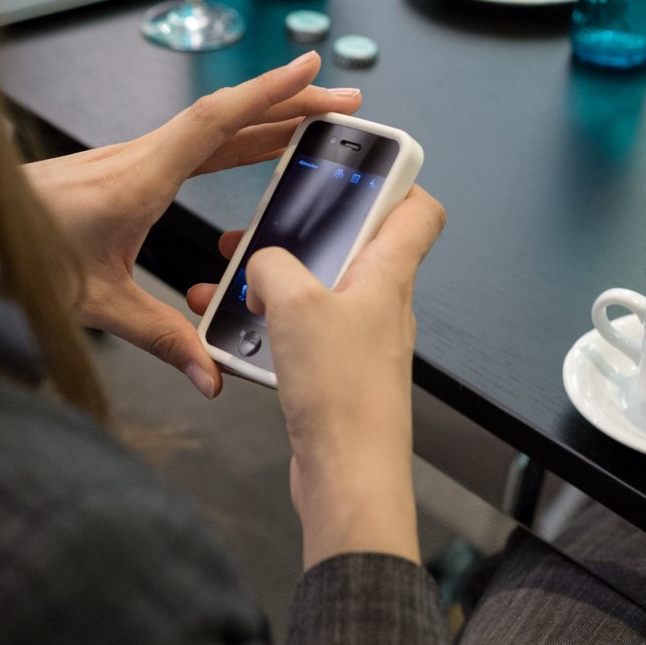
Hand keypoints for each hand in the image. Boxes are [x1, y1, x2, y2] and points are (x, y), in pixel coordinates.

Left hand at [24, 51, 359, 396]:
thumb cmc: (16, 255)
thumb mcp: (95, 304)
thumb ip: (159, 337)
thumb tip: (208, 376)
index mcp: (138, 179)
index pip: (215, 122)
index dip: (269, 93)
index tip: (312, 66)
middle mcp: (137, 158)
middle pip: (225, 119)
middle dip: (289, 103)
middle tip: (344, 100)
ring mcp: (128, 160)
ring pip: (208, 129)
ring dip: (262, 119)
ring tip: (312, 119)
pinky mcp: (120, 170)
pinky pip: (188, 144)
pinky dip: (230, 137)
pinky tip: (247, 147)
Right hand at [185, 187, 446, 566]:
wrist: (347, 475)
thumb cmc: (341, 393)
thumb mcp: (294, 304)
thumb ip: (272, 265)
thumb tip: (261, 264)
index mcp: (387, 275)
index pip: (418, 211)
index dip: (394, 184)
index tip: (355, 169)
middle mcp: (380, 306)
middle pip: (350, 249)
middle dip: (300, 236)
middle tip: (261, 231)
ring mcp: (358, 342)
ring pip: (314, 292)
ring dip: (271, 285)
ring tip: (227, 287)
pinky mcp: (333, 376)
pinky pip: (297, 335)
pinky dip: (264, 329)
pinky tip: (231, 337)